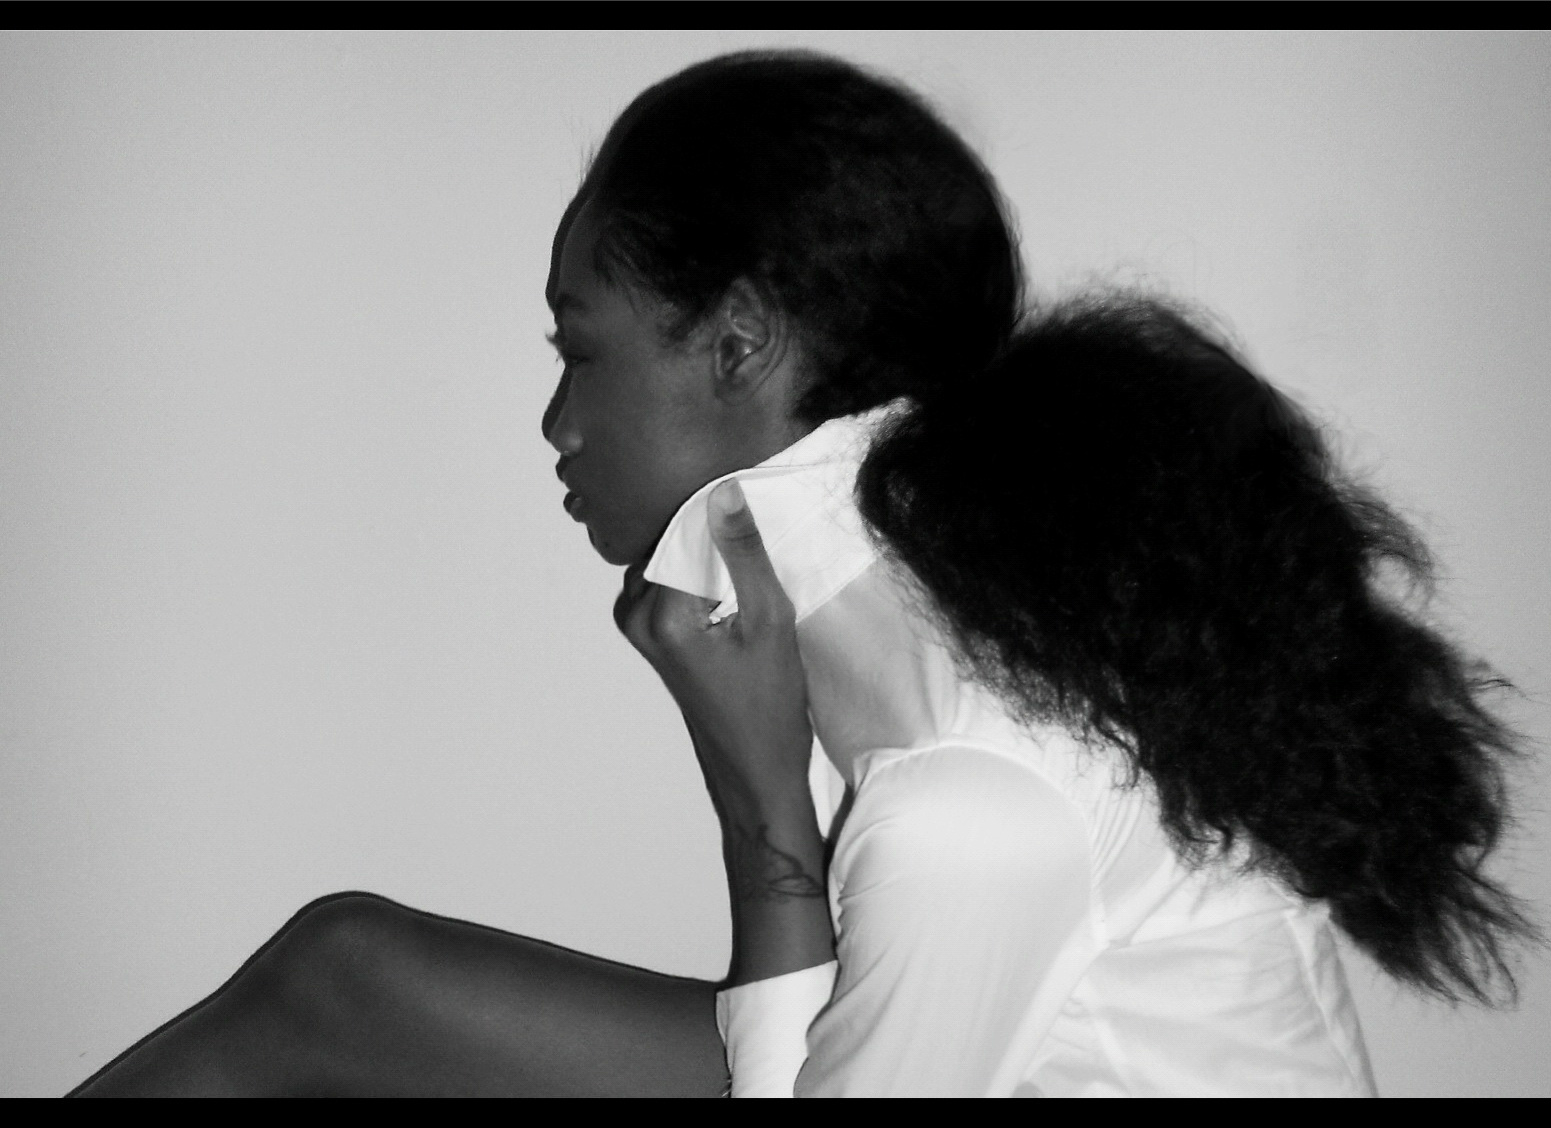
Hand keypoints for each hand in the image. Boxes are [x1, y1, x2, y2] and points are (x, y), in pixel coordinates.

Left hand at [615, 479, 813, 815]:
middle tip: (758, 545)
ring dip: (708, 557)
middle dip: (712, 535)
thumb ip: (745, 553)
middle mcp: (636, 619)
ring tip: (751, 572)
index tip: (755, 505)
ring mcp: (639, 630)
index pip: (684, 529)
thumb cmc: (770, 710)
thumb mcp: (770, 622)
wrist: (754, 774)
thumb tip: (725, 491)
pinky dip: (702, 578)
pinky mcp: (651, 639)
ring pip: (672, 562)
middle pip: (672, 543)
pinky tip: (737, 593)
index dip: (721, 512)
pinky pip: (672, 584)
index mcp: (660, 616)